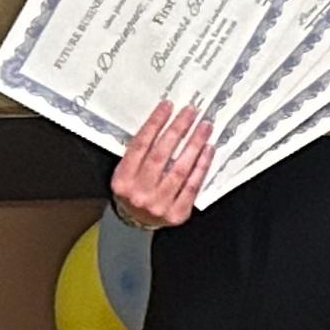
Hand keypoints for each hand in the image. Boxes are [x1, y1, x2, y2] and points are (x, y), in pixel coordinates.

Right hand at [108, 102, 212, 229]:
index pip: (139, 146)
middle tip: (191, 113)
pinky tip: (207, 150)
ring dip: (194, 144)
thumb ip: (140, 153)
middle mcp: (139, 192)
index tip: (167, 107)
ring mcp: (159, 204)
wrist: (136, 222)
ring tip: (203, 127)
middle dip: (177, 130)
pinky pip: (192, 185)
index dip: (154, 124)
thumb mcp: (126, 172)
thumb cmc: (134, 191)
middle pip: (161, 155)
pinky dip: (201, 166)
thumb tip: (163, 123)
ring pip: (179, 169)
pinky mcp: (177, 213)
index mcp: (122, 180)